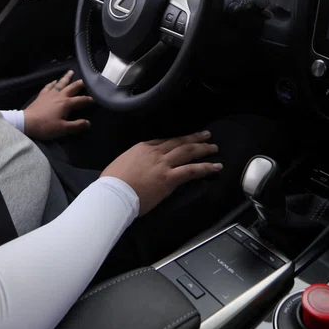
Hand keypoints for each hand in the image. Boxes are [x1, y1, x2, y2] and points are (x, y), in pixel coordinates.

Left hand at [23, 70, 94, 139]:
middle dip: (80, 84)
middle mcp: (60, 96)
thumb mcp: (63, 129)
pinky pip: (48, 86)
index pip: (81, 100)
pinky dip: (52, 83)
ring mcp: (50, 94)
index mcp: (66, 103)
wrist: (27, 123)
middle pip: (72, 87)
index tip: (96, 99)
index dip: (89, 99)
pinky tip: (54, 81)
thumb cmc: (46, 126)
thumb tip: (88, 123)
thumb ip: (76, 125)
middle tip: (87, 79)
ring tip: (71, 72)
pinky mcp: (41, 95)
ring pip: (60, 83)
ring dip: (66, 78)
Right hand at [101, 131, 221, 215]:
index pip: (163, 141)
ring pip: (188, 151)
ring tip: (213, 147)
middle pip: (179, 141)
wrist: (113, 193)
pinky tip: (216, 167)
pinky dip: (206, 167)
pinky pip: (192, 170)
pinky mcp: (169, 178)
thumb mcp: (120, 164)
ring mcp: (163, 164)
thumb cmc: (112, 183)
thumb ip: (132, 162)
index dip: (176, 140)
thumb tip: (135, 167)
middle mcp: (155, 152)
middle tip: (206, 135)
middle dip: (194, 138)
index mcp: (142, 148)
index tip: (183, 139)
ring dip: (203, 148)